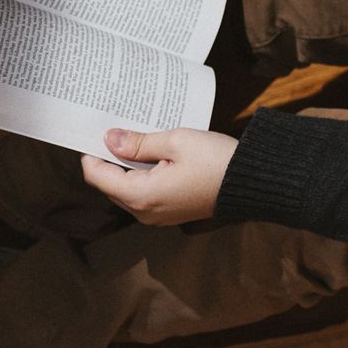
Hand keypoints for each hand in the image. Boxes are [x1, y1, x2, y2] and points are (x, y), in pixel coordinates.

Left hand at [81, 128, 237, 225]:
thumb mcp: (176, 141)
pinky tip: (156, 157)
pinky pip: (145, 195)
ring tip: (140, 142)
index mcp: (141, 195)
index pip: (97, 175)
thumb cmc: (217, 161)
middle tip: (120, 131)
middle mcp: (144, 212)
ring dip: (128, 168)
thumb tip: (110, 139)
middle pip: (109, 184)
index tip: (99, 131)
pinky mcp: (171, 213)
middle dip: (111, 159)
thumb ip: (139, 143)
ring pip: (126, 190)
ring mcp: (158, 216)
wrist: (254, 182)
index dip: (93, 152)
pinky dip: (143, 177)